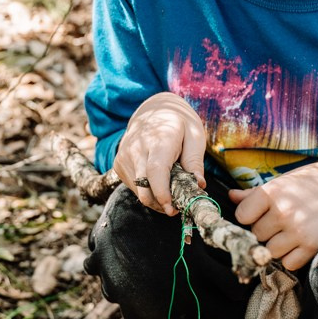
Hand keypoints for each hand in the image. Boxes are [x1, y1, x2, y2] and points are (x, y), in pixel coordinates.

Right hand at [114, 93, 206, 214]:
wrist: (153, 109)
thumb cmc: (179, 123)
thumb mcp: (195, 135)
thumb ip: (195, 161)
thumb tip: (198, 185)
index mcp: (158, 139)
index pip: (156, 170)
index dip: (163, 194)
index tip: (173, 209)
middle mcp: (136, 148)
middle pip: (145, 187)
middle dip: (162, 203)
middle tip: (178, 206)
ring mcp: (124, 157)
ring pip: (139, 192)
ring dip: (156, 198)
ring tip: (170, 188)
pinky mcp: (119, 165)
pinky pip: (134, 188)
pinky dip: (148, 191)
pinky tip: (157, 181)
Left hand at [229, 154, 317, 269]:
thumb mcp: (286, 180)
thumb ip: (256, 193)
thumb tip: (231, 196)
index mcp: (272, 192)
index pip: (241, 216)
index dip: (249, 217)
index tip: (260, 214)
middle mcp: (283, 212)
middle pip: (256, 234)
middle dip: (265, 231)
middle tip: (280, 222)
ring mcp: (297, 231)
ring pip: (270, 250)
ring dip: (277, 245)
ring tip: (291, 232)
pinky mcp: (312, 246)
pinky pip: (288, 263)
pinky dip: (292, 257)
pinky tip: (300, 243)